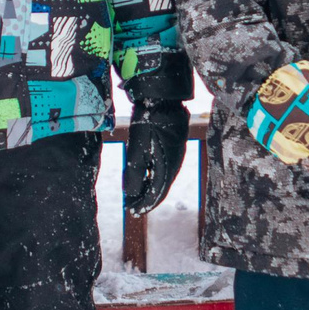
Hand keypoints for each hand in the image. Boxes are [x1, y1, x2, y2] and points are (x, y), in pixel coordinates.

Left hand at [121, 99, 189, 216]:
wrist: (163, 98)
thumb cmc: (148, 122)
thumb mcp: (137, 149)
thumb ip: (134, 173)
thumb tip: (131, 195)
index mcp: (167, 167)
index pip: (157, 193)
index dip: (144, 204)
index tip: (133, 211)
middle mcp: (176, 163)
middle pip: (161, 188)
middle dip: (147, 198)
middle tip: (133, 206)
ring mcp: (177, 154)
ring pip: (163, 178)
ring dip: (151, 187)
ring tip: (138, 194)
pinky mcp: (175, 146)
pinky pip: (165, 168)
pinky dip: (155, 176)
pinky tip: (147, 175)